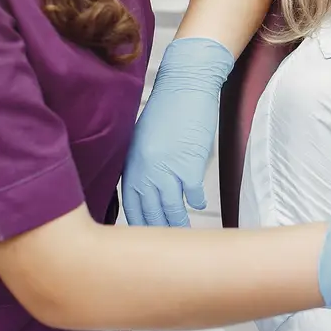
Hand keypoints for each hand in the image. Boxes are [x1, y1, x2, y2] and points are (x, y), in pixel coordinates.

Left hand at [121, 37, 233, 227]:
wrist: (185, 86)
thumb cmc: (166, 109)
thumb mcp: (143, 139)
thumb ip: (141, 165)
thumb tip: (148, 189)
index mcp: (132, 166)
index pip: (131, 207)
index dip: (139, 225)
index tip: (145, 239)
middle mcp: (145, 172)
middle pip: (150, 214)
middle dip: (158, 231)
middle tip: (167, 244)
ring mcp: (167, 171)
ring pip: (171, 211)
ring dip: (178, 225)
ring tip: (185, 233)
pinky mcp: (189, 166)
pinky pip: (193, 194)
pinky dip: (197, 201)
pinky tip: (198, 204)